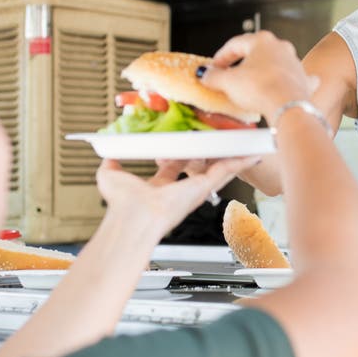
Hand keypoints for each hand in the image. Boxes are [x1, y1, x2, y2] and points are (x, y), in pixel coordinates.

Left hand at [96, 156, 258, 241]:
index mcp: (161, 187)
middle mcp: (180, 190)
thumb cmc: (123, 206)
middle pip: (202, 167)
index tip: (190, 141)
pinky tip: (250, 153)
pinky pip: (225, 170)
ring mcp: (194, 189)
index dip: (183, 153)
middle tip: (221, 139)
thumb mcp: (111, 175)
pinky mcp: (203, 187)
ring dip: (232, 156)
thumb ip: (110, 162)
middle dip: (212, 153)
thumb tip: (106, 153)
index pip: (177, 166)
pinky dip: (240, 161)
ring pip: (219, 169)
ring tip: (244, 143)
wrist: (133, 217)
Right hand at [199, 30, 312, 123]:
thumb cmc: (262, 89)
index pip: (235, 44)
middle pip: (255, 53)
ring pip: (274, 64)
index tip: (214, 67)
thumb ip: (214, 76)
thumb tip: (206, 74)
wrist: (287, 107)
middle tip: (230, 75)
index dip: (221, 56)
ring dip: (261, 72)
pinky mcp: (302, 80)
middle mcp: (280, 48)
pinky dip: (283, 82)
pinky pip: (291, 78)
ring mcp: (293, 63)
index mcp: (261, 41)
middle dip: (241, 63)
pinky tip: (279, 88)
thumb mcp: (228, 82)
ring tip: (249, 86)